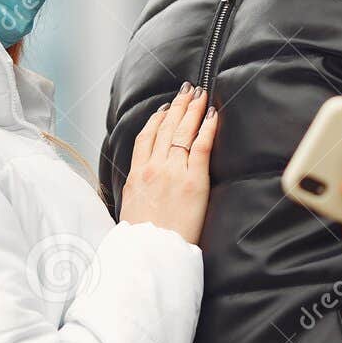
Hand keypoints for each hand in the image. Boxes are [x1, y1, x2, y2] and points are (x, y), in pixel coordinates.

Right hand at [119, 83, 218, 245]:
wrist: (152, 252)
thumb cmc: (143, 238)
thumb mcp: (129, 208)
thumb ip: (136, 189)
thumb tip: (141, 185)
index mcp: (136, 175)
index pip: (145, 137)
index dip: (156, 119)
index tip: (164, 108)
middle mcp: (153, 168)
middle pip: (165, 128)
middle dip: (178, 106)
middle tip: (188, 90)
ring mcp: (173, 172)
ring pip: (182, 132)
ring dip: (192, 109)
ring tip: (200, 94)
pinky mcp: (193, 180)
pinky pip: (201, 146)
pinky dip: (207, 128)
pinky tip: (212, 115)